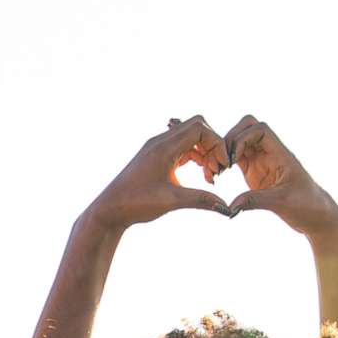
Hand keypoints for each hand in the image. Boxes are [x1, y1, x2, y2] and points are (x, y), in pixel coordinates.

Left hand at [81, 117, 229, 233]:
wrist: (109, 210)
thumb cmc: (136, 204)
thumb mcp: (172, 201)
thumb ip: (202, 200)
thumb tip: (227, 208)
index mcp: (163, 147)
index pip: (200, 129)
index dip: (217, 144)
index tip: (222, 166)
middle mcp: (159, 142)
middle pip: (197, 127)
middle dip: (212, 145)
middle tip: (217, 169)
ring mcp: (156, 147)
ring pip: (189, 137)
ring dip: (204, 152)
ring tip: (210, 175)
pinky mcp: (155, 156)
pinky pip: (181, 147)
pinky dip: (194, 156)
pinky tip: (199, 174)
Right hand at [225, 115, 337, 239]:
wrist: (316, 216)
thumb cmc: (307, 206)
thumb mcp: (281, 203)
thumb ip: (255, 201)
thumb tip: (231, 207)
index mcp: (281, 154)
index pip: (260, 129)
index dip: (242, 138)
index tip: (233, 159)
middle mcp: (270, 153)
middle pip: (247, 128)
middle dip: (229, 140)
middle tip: (220, 162)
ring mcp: (262, 161)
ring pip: (238, 142)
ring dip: (224, 151)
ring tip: (215, 171)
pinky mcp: (254, 172)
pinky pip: (236, 158)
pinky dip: (223, 163)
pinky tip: (216, 177)